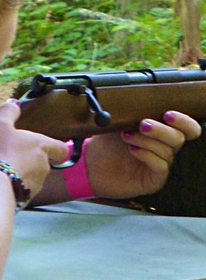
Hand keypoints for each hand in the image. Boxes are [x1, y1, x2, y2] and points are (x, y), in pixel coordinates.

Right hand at [0, 99, 68, 197]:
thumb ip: (8, 112)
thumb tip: (14, 101)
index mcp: (41, 146)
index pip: (61, 149)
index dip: (56, 149)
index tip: (49, 149)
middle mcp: (44, 166)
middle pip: (44, 163)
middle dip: (31, 161)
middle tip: (13, 157)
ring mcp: (37, 185)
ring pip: (33, 178)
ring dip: (22, 175)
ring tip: (2, 171)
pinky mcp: (26, 199)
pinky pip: (22, 191)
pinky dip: (14, 187)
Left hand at [86, 111, 201, 198]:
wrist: (91, 164)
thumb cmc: (107, 144)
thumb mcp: (119, 123)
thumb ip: (133, 113)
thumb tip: (139, 99)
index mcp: (162, 133)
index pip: (188, 128)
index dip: (184, 121)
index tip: (167, 114)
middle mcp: (165, 149)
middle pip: (179, 138)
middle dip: (161, 129)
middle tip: (142, 124)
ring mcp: (160, 165)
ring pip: (168, 151)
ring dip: (147, 140)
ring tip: (126, 136)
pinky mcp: (154, 180)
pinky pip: (160, 166)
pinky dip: (147, 155)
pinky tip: (132, 150)